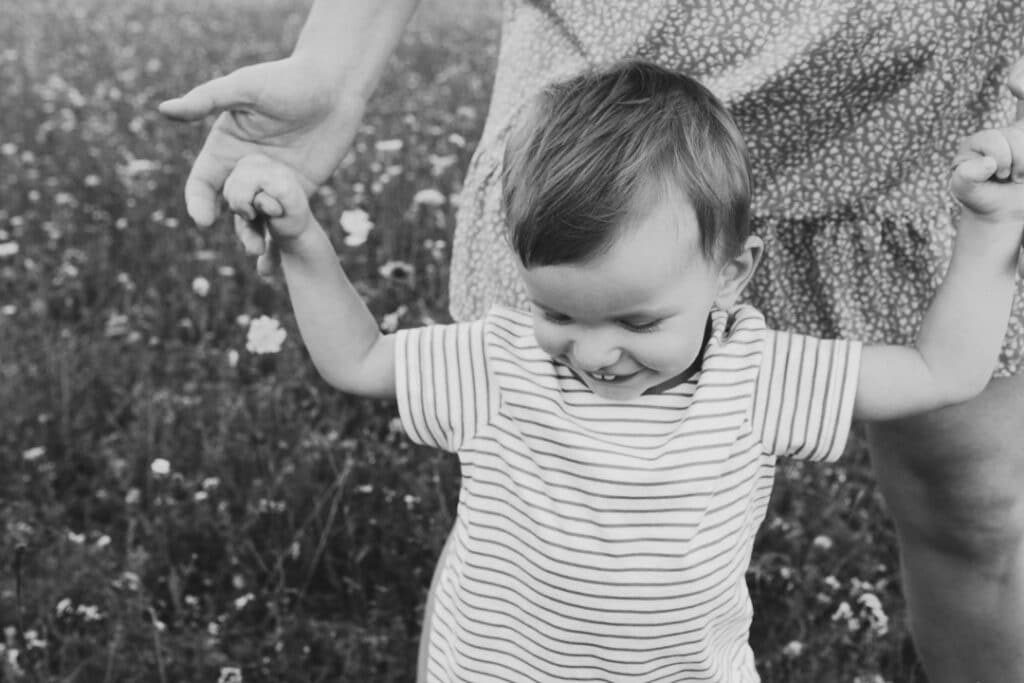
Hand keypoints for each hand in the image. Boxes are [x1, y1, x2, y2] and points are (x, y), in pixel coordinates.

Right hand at [159, 56, 364, 253]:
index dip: (199, 201)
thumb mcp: (245, 88)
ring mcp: (273, 182)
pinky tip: (282, 262)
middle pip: (230, 207)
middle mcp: (245, 169)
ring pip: (257, 219)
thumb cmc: (287, 79)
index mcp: (225, 147)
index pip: (202, 182)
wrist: (335, 86)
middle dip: (236, 226)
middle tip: (250, 240)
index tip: (203, 218)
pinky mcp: (299, 191)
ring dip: (256, 238)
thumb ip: (206, 100)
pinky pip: (286, 220)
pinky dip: (282, 241)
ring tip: (261, 253)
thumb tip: (164, 109)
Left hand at [950, 127, 1023, 225]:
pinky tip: (1023, 171)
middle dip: (1015, 161)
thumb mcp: (964, 189)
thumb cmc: (980, 196)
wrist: (1001, 209)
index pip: (993, 139)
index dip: (1001, 160)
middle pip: (1014, 135)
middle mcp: (994, 136)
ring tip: (1017, 176)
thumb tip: (989, 162)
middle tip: (1006, 177)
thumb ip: (967, 175)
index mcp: (974, 142)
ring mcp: (1012, 139)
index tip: (996, 176)